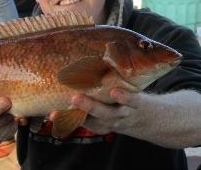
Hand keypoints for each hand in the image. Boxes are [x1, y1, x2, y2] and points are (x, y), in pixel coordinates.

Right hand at [51, 87, 200, 148]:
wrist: (154, 120)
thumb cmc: (121, 110)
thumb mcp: (104, 111)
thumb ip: (87, 102)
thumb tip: (62, 82)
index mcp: (98, 122)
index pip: (78, 121)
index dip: (63, 119)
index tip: (50, 114)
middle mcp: (108, 120)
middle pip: (89, 118)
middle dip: (73, 112)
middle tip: (59, 105)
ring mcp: (123, 113)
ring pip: (107, 112)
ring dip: (91, 106)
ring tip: (77, 98)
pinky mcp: (137, 104)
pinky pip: (130, 102)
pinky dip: (123, 98)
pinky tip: (115, 91)